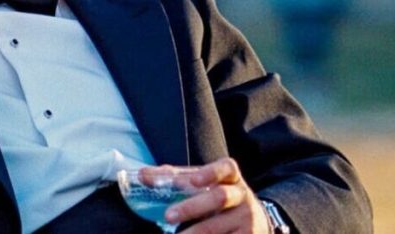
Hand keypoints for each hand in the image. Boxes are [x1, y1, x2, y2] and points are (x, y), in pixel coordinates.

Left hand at [153, 158, 270, 233]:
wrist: (252, 220)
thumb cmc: (217, 196)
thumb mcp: (203, 184)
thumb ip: (174, 178)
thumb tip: (142, 175)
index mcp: (231, 177)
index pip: (226, 168)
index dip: (211, 173)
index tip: (194, 180)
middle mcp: (241, 195)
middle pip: (219, 197)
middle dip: (191, 207)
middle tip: (168, 216)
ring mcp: (247, 219)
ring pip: (218, 227)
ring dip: (194, 233)